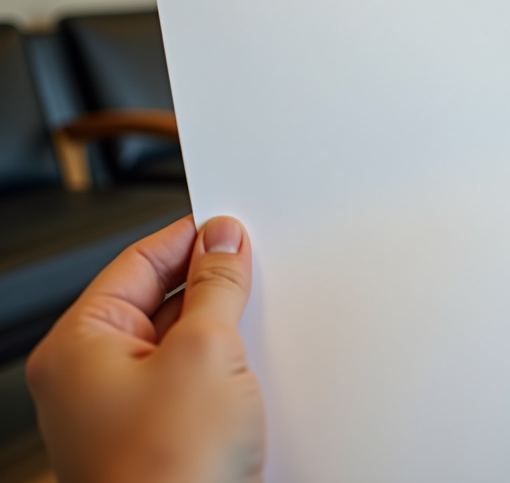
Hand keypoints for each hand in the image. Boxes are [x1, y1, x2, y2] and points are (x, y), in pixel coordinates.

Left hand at [27, 215, 264, 482]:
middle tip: (253, 269)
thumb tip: (223, 242)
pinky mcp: (157, 439)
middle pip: (157, 300)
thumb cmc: (167, 473)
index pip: (137, 262)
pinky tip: (253, 368)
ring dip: (219, 328)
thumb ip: (217, 286)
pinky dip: (221, 368)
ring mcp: (121, 413)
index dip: (189, 238)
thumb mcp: (205, 351)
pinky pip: (188, 382)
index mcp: (78, 346)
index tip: (231, 226)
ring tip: (257, 321)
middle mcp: (90, 378)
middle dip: (210, 284)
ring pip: (177, 342)